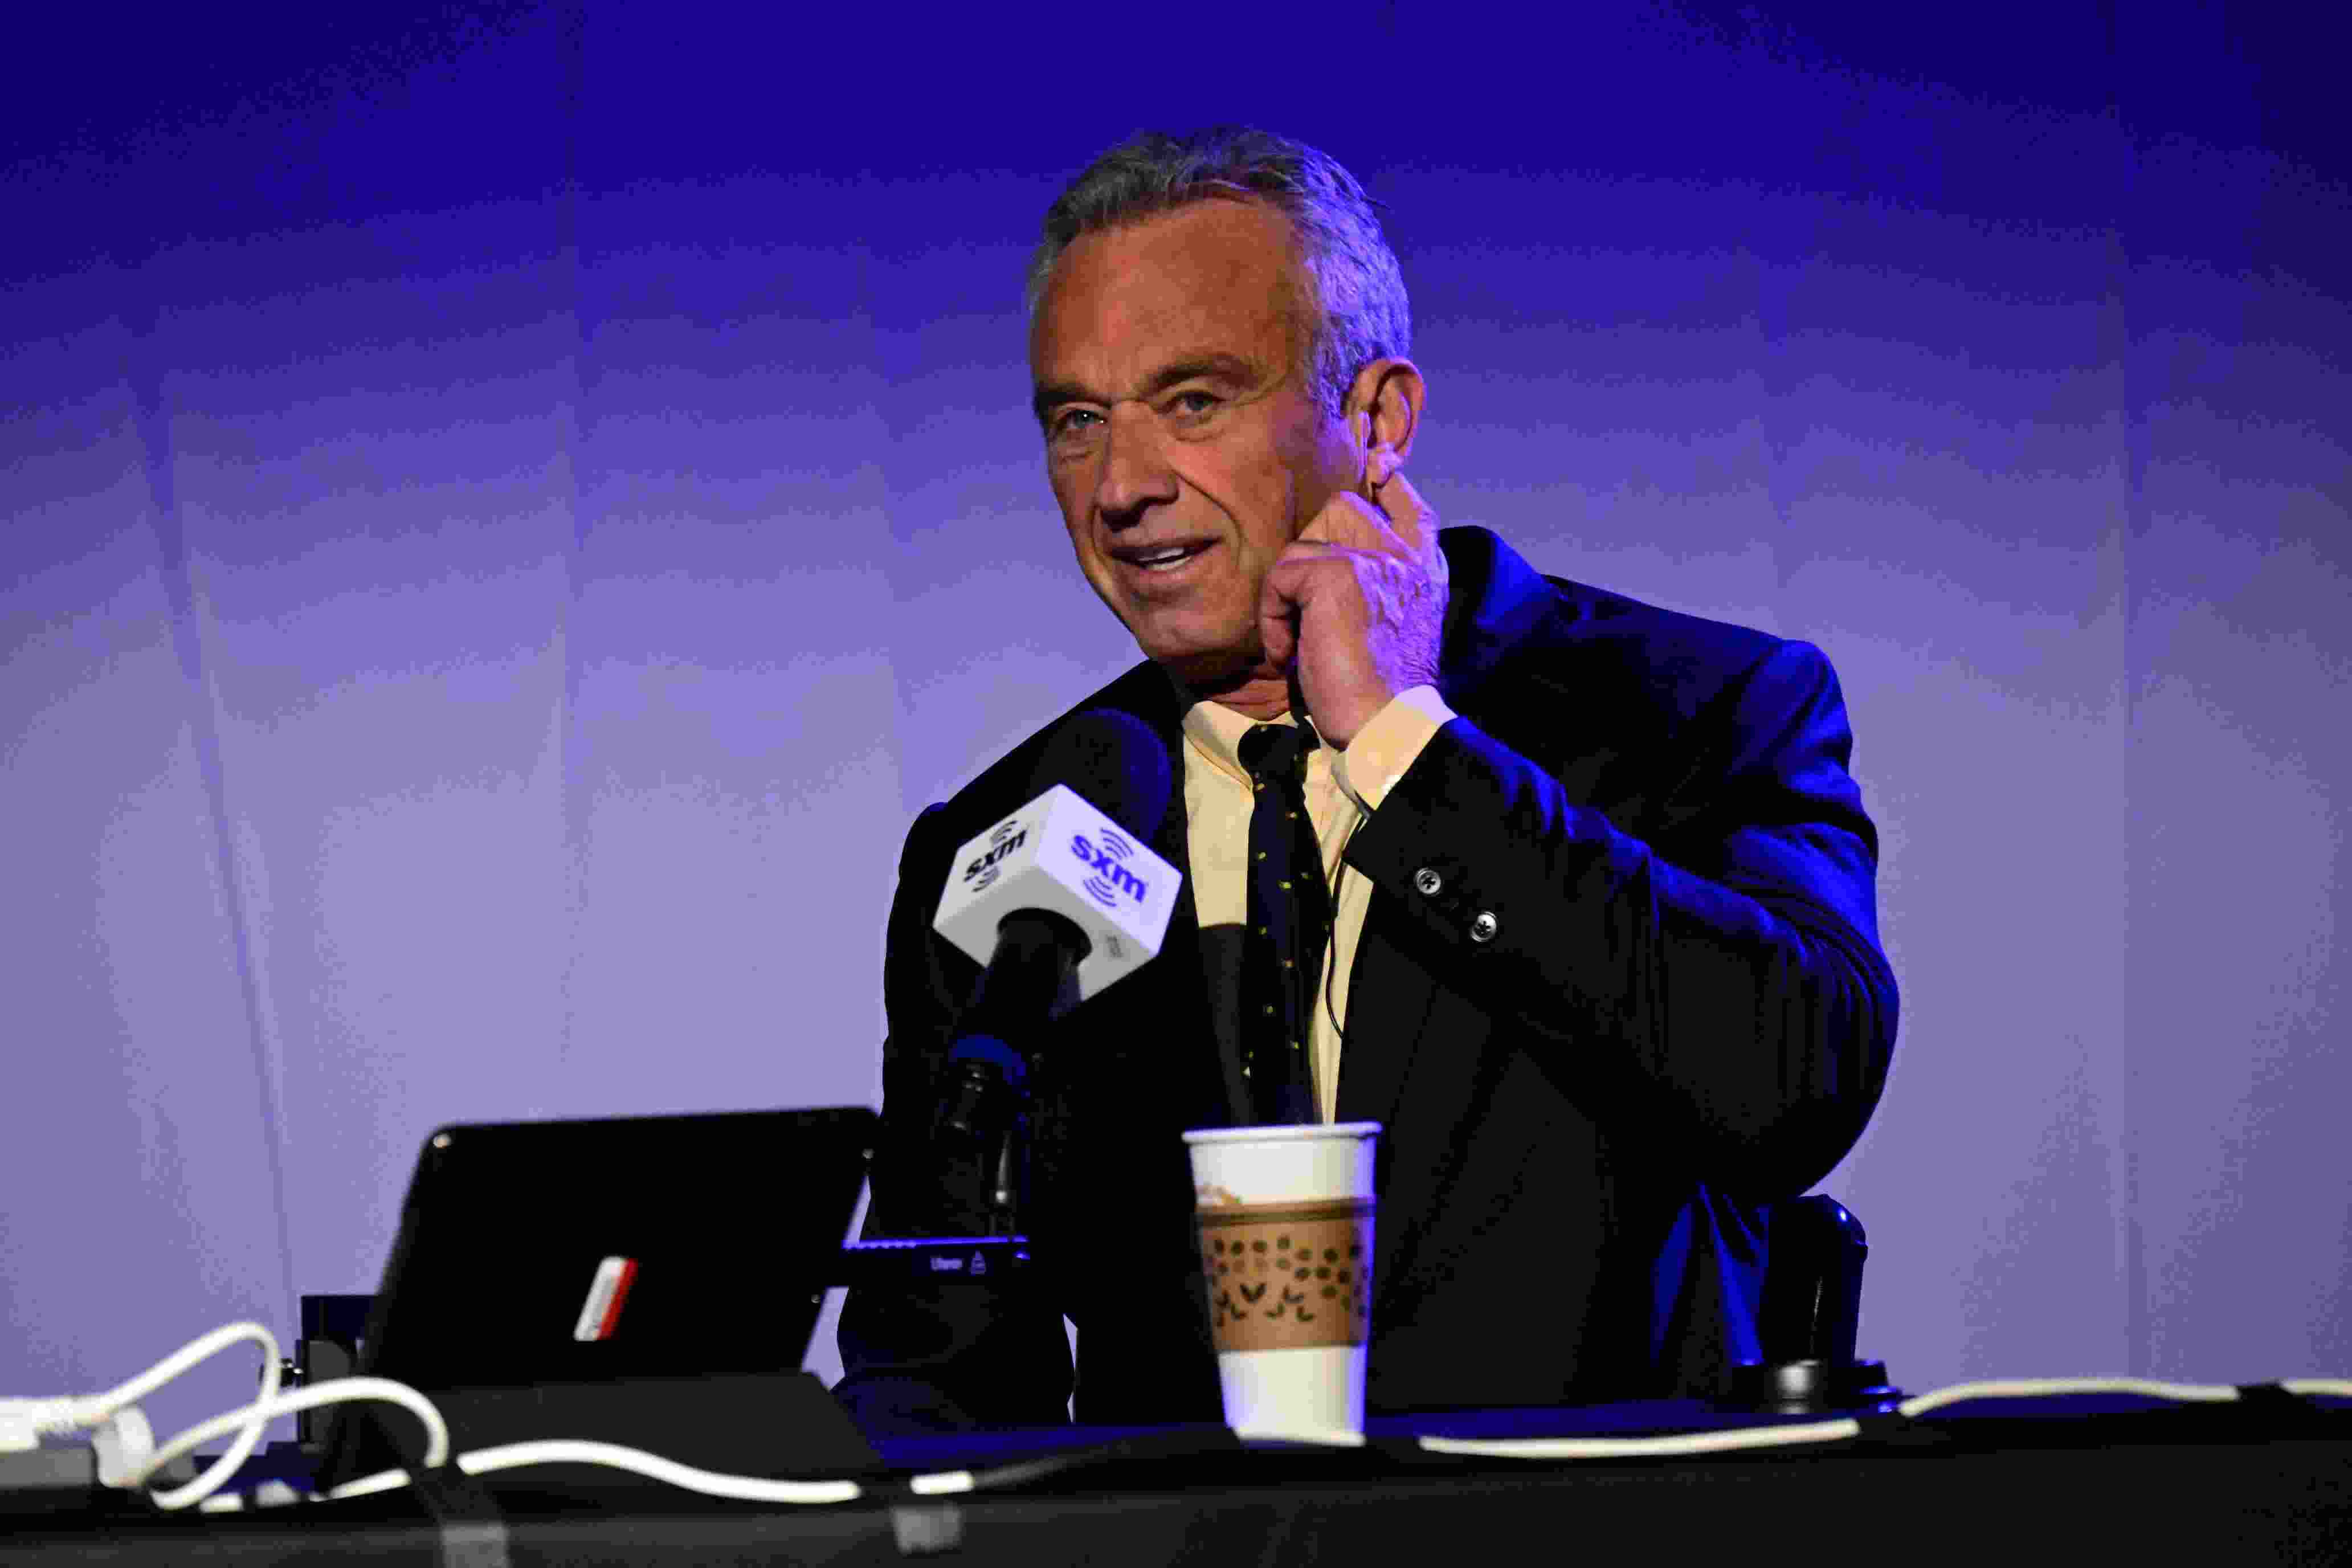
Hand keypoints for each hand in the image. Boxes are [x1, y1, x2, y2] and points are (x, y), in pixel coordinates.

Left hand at [1257, 441, 1447, 747]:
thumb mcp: (1387, 628)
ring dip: (1285, 596)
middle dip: (1309, 553)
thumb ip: (1376, 584)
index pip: (1407, 500)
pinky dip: (1273, 617)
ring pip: (1303, 544)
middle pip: (1342, 506)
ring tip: (1297, 642)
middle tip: (1300, 606)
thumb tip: (1325, 561)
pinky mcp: (1338, 574)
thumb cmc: (1379, 691)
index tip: (1378, 467)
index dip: (1386, 480)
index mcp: (1424, 567)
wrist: (1388, 727)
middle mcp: (1406, 554)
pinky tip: (1290, 654)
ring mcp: (1375, 559)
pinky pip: (1282, 575)